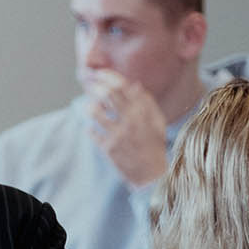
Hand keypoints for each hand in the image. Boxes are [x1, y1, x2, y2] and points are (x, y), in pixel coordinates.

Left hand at [83, 70, 167, 187]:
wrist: (152, 175)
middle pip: (107, 94)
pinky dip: (90, 129)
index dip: (108, 76)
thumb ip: (147, 103)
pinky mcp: (108, 149)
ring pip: (95, 111)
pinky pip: (92, 132)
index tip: (100, 73)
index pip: (121, 86)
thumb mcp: (157, 122)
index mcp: (142, 112)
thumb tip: (135, 85)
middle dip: (95, 86)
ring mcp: (118, 135)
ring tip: (92, 108)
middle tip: (91, 85)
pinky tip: (94, 129)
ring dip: (91, 106)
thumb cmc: (154, 145)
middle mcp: (130, 121)